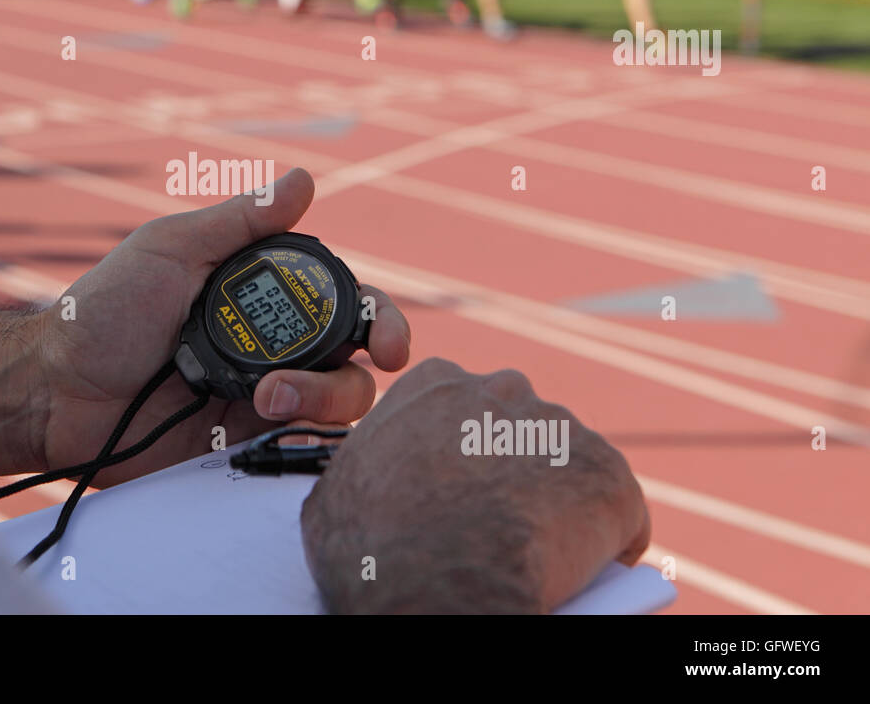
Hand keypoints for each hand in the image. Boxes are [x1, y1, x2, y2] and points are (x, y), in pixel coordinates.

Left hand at [34, 168, 409, 484]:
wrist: (57, 390)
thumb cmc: (105, 310)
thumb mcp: (171, 250)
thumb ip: (239, 221)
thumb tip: (304, 179)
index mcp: (262, 293)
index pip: (342, 301)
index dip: (380, 316)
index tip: (387, 336)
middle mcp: (272, 344)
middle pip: (354, 358)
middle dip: (364, 365)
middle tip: (365, 365)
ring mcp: (260, 396)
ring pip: (336, 405)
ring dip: (323, 399)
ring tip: (268, 398)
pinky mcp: (241, 443)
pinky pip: (295, 446)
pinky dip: (302, 437)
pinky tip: (271, 423)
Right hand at [300, 358, 650, 612]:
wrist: (432, 578)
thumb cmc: (371, 541)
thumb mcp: (344, 485)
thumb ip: (373, 466)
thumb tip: (376, 490)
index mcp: (436, 383)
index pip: (462, 406)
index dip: (465, 451)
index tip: (460, 488)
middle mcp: (504, 389)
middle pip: (520, 428)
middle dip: (517, 467)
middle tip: (499, 522)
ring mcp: (561, 428)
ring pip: (568, 468)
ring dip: (560, 503)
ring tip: (540, 554)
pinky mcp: (610, 478)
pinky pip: (616, 515)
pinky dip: (604, 544)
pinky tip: (584, 571)